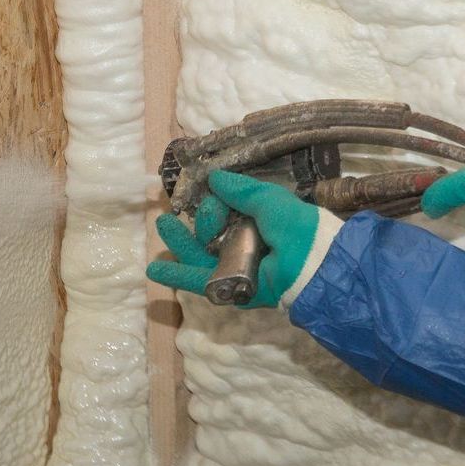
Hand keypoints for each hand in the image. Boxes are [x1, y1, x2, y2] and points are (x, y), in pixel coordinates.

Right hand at [147, 170, 329, 308]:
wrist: (310, 262)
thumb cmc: (295, 227)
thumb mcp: (268, 199)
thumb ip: (240, 190)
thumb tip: (213, 177)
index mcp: (256, 221)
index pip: (223, 212)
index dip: (214, 207)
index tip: (215, 198)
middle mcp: (244, 243)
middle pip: (209, 233)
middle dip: (199, 222)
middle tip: (199, 214)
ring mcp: (235, 267)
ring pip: (200, 255)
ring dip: (179, 243)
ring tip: (162, 225)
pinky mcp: (229, 288)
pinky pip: (199, 281)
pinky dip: (177, 275)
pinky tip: (154, 268)